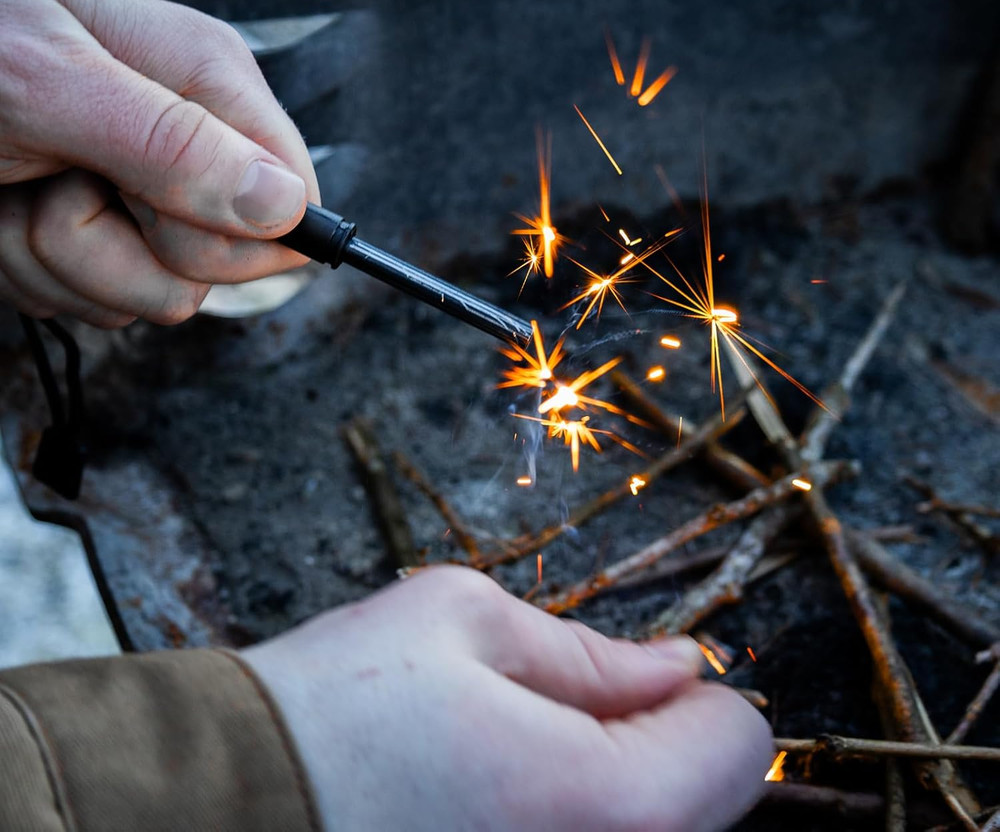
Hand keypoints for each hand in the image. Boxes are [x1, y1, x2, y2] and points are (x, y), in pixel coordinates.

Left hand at [0, 0, 318, 326]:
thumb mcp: (48, 82)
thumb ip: (169, 142)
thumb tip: (284, 205)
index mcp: (211, 83)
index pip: (295, 200)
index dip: (232, 229)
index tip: (147, 198)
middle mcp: (198, 148)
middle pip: (225, 264)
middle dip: (126, 243)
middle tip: (68, 177)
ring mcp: (154, 204)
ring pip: (161, 299)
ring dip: (67, 260)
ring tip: (30, 187)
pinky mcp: (112, 245)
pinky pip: (108, 306)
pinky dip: (42, 274)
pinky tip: (17, 212)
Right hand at [242, 566, 772, 831]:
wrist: (224, 803)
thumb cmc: (336, 706)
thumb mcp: (465, 622)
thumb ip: (592, 653)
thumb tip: (678, 664)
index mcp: (598, 800)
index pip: (735, 748)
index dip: (694, 695)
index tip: (645, 677)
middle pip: (707, 806)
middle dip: (659, 742)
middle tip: (570, 709)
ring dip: (618, 785)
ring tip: (525, 751)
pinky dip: (575, 821)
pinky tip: (502, 795)